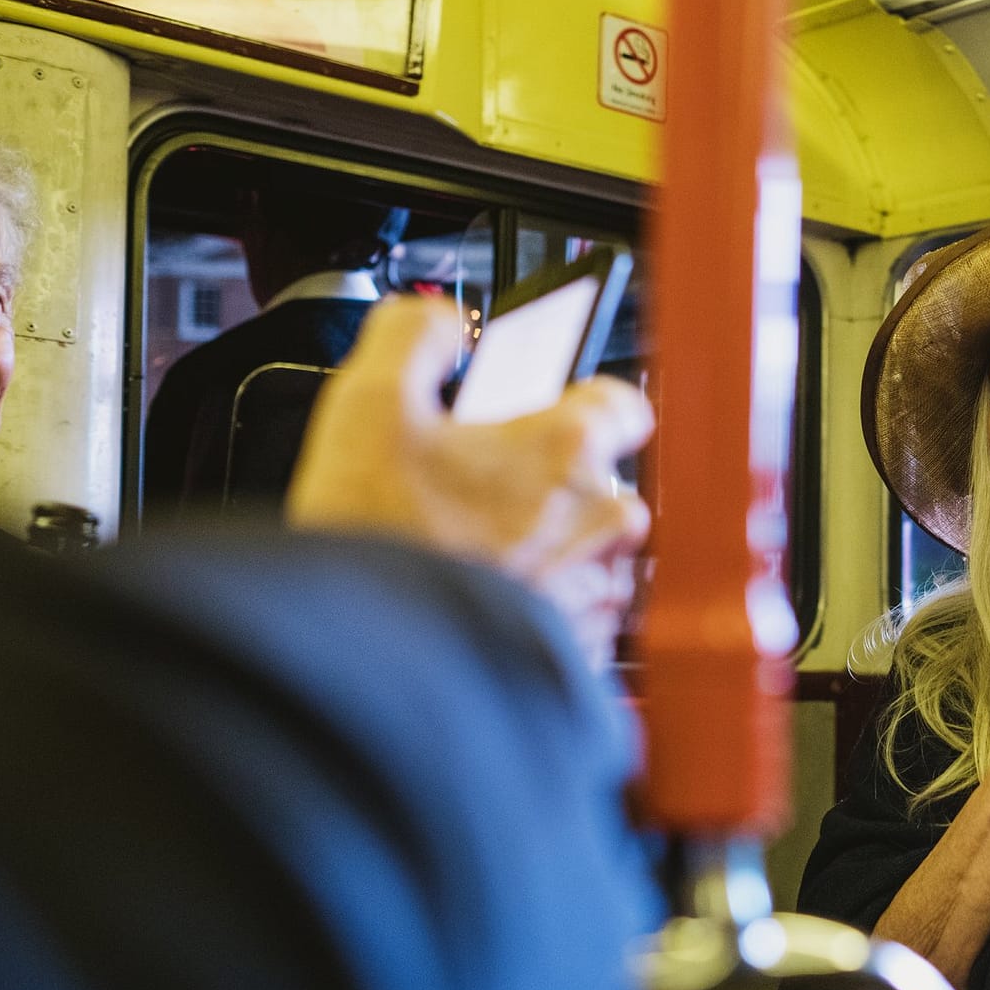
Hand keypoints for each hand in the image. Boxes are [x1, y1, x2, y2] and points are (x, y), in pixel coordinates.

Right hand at [286, 295, 653, 667]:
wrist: (370, 665)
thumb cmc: (376, 545)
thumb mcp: (367, 404)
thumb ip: (411, 337)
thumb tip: (434, 324)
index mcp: (568, 447)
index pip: (621, 404)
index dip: (581, 403)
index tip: (545, 413)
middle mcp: (601, 519)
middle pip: (604, 482)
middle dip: (552, 484)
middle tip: (479, 494)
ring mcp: (597, 590)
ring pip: (595, 553)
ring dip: (551, 550)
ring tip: (472, 556)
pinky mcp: (583, 651)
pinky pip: (581, 619)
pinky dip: (543, 609)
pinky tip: (483, 604)